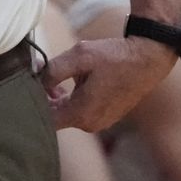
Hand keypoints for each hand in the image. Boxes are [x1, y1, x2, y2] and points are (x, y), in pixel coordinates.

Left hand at [40, 36, 176, 132]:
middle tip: (42, 73)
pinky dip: (74, 98)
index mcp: (81, 114)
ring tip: (59, 74)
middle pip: (57, 117)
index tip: (32, 83)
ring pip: (69, 113)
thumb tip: (37, 79)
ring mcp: (101, 122)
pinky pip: (82, 111)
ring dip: (60, 97)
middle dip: (46, 97)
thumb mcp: (79, 56)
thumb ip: (53, 70)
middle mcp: (90, 124)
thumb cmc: (114, 56)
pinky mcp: (108, 116)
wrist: (148, 59)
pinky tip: (77, 80)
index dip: (35, 102)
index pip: (46, 119)